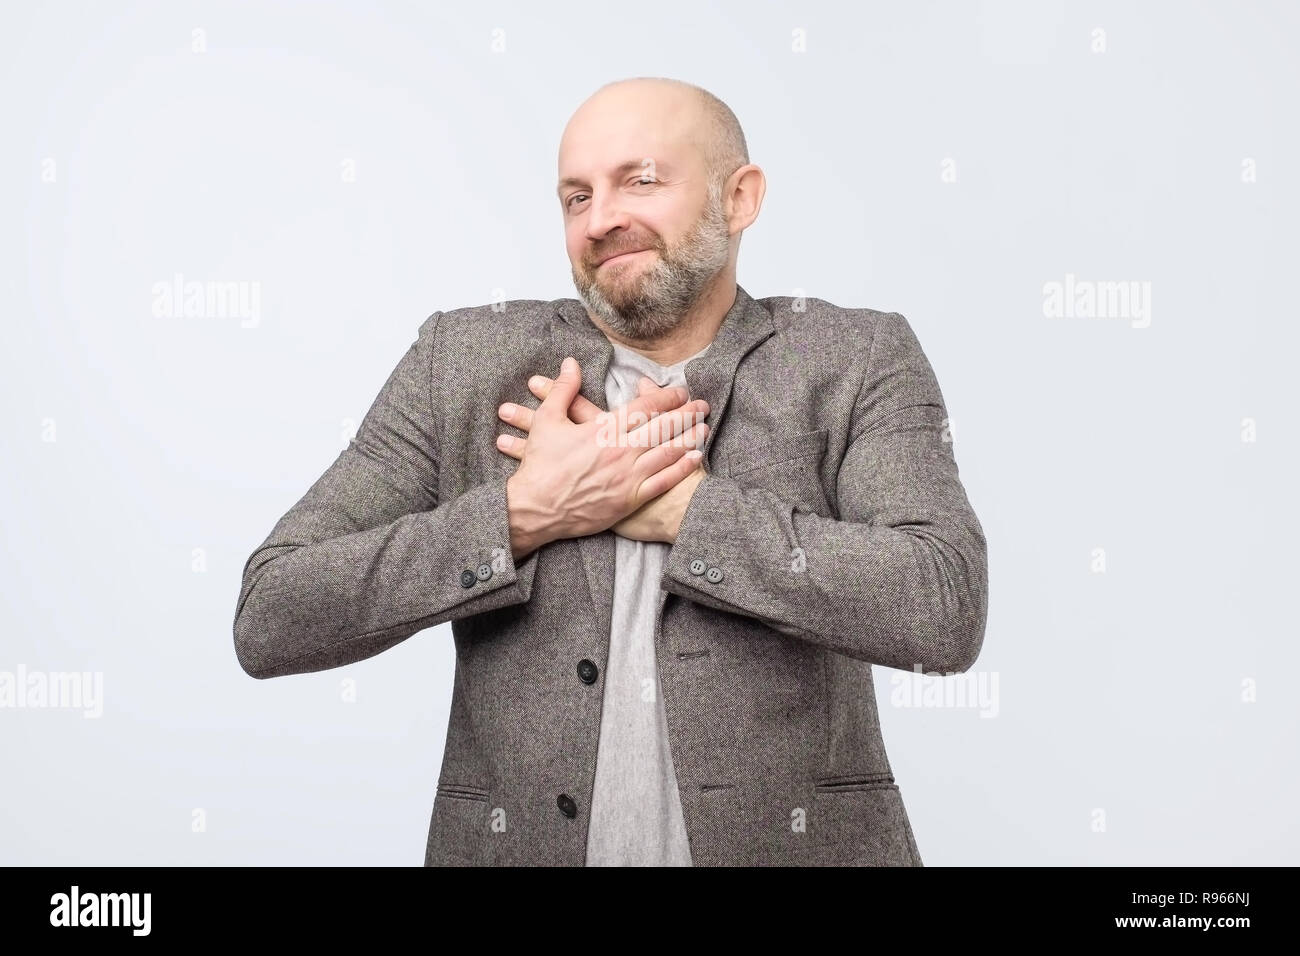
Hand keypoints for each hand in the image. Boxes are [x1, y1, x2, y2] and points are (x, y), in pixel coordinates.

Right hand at [498, 357, 708, 555]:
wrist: (536, 509)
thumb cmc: (540, 465)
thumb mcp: (547, 421)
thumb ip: (563, 389)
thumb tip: (570, 363)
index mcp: (604, 429)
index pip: (645, 407)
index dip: (667, 397)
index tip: (680, 391)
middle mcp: (621, 451)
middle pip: (663, 427)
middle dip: (687, 415)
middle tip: (703, 405)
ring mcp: (628, 476)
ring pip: (668, 453)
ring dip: (689, 438)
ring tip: (705, 428)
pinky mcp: (629, 499)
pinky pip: (663, 482)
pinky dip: (682, 468)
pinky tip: (695, 459)